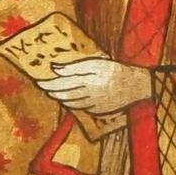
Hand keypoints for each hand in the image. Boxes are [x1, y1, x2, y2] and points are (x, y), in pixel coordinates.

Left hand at [37, 56, 155, 114]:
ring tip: (54, 92)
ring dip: (61, 98)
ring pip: (71, 104)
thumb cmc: (115, 70)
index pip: (61, 84)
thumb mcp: (96, 63)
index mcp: (86, 83)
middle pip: (64, 95)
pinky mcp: (99, 111)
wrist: (136, 86)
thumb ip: (74, 67)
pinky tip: (71, 98)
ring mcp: (93, 106)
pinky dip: (73, 103)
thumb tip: (55, 68)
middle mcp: (87, 96)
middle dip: (52, 91)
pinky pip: (81, 108)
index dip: (48, 84)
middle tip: (44, 87)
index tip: (39, 81)